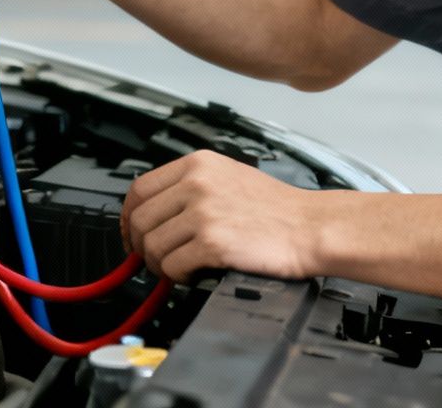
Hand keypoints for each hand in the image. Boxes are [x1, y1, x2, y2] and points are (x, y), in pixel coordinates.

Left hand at [120, 150, 321, 281]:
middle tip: (154, 260)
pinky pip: (173, 266)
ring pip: (153, 246)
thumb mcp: (229, 177)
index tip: (131, 234)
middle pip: (140, 219)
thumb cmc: (278, 209)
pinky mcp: (212, 243)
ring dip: (160, 265)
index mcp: (198, 164)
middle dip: (141, 247)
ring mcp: (203, 212)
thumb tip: (156, 211)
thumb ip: (191, 187)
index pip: (140, 188)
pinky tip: (195, 274)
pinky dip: (178, 277)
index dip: (129, 217)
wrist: (312, 227)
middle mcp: (196, 184)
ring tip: (180, 268)